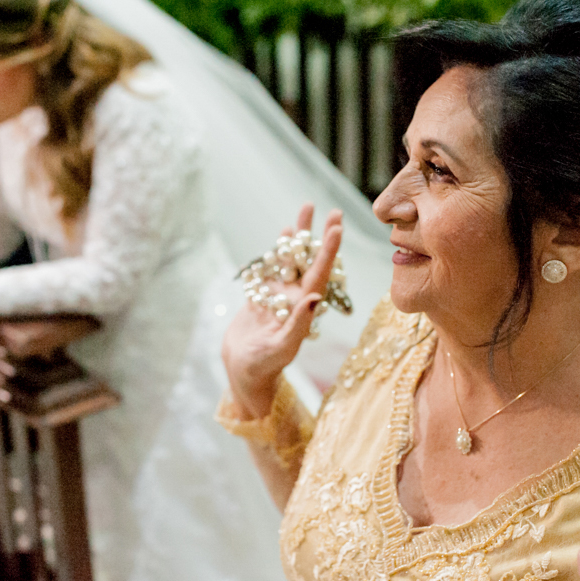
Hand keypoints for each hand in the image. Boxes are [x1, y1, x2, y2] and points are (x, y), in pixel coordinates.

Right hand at [221, 203, 341, 418]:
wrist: (242, 371)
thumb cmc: (263, 366)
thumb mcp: (282, 347)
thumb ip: (299, 323)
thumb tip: (315, 297)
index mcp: (305, 309)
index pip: (320, 274)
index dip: (329, 250)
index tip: (337, 227)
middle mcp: (296, 299)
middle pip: (310, 260)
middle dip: (319, 235)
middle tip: (332, 210)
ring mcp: (280, 296)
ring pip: (292, 259)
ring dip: (299, 236)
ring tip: (307, 209)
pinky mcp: (264, 296)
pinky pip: (273, 267)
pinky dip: (278, 248)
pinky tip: (283, 231)